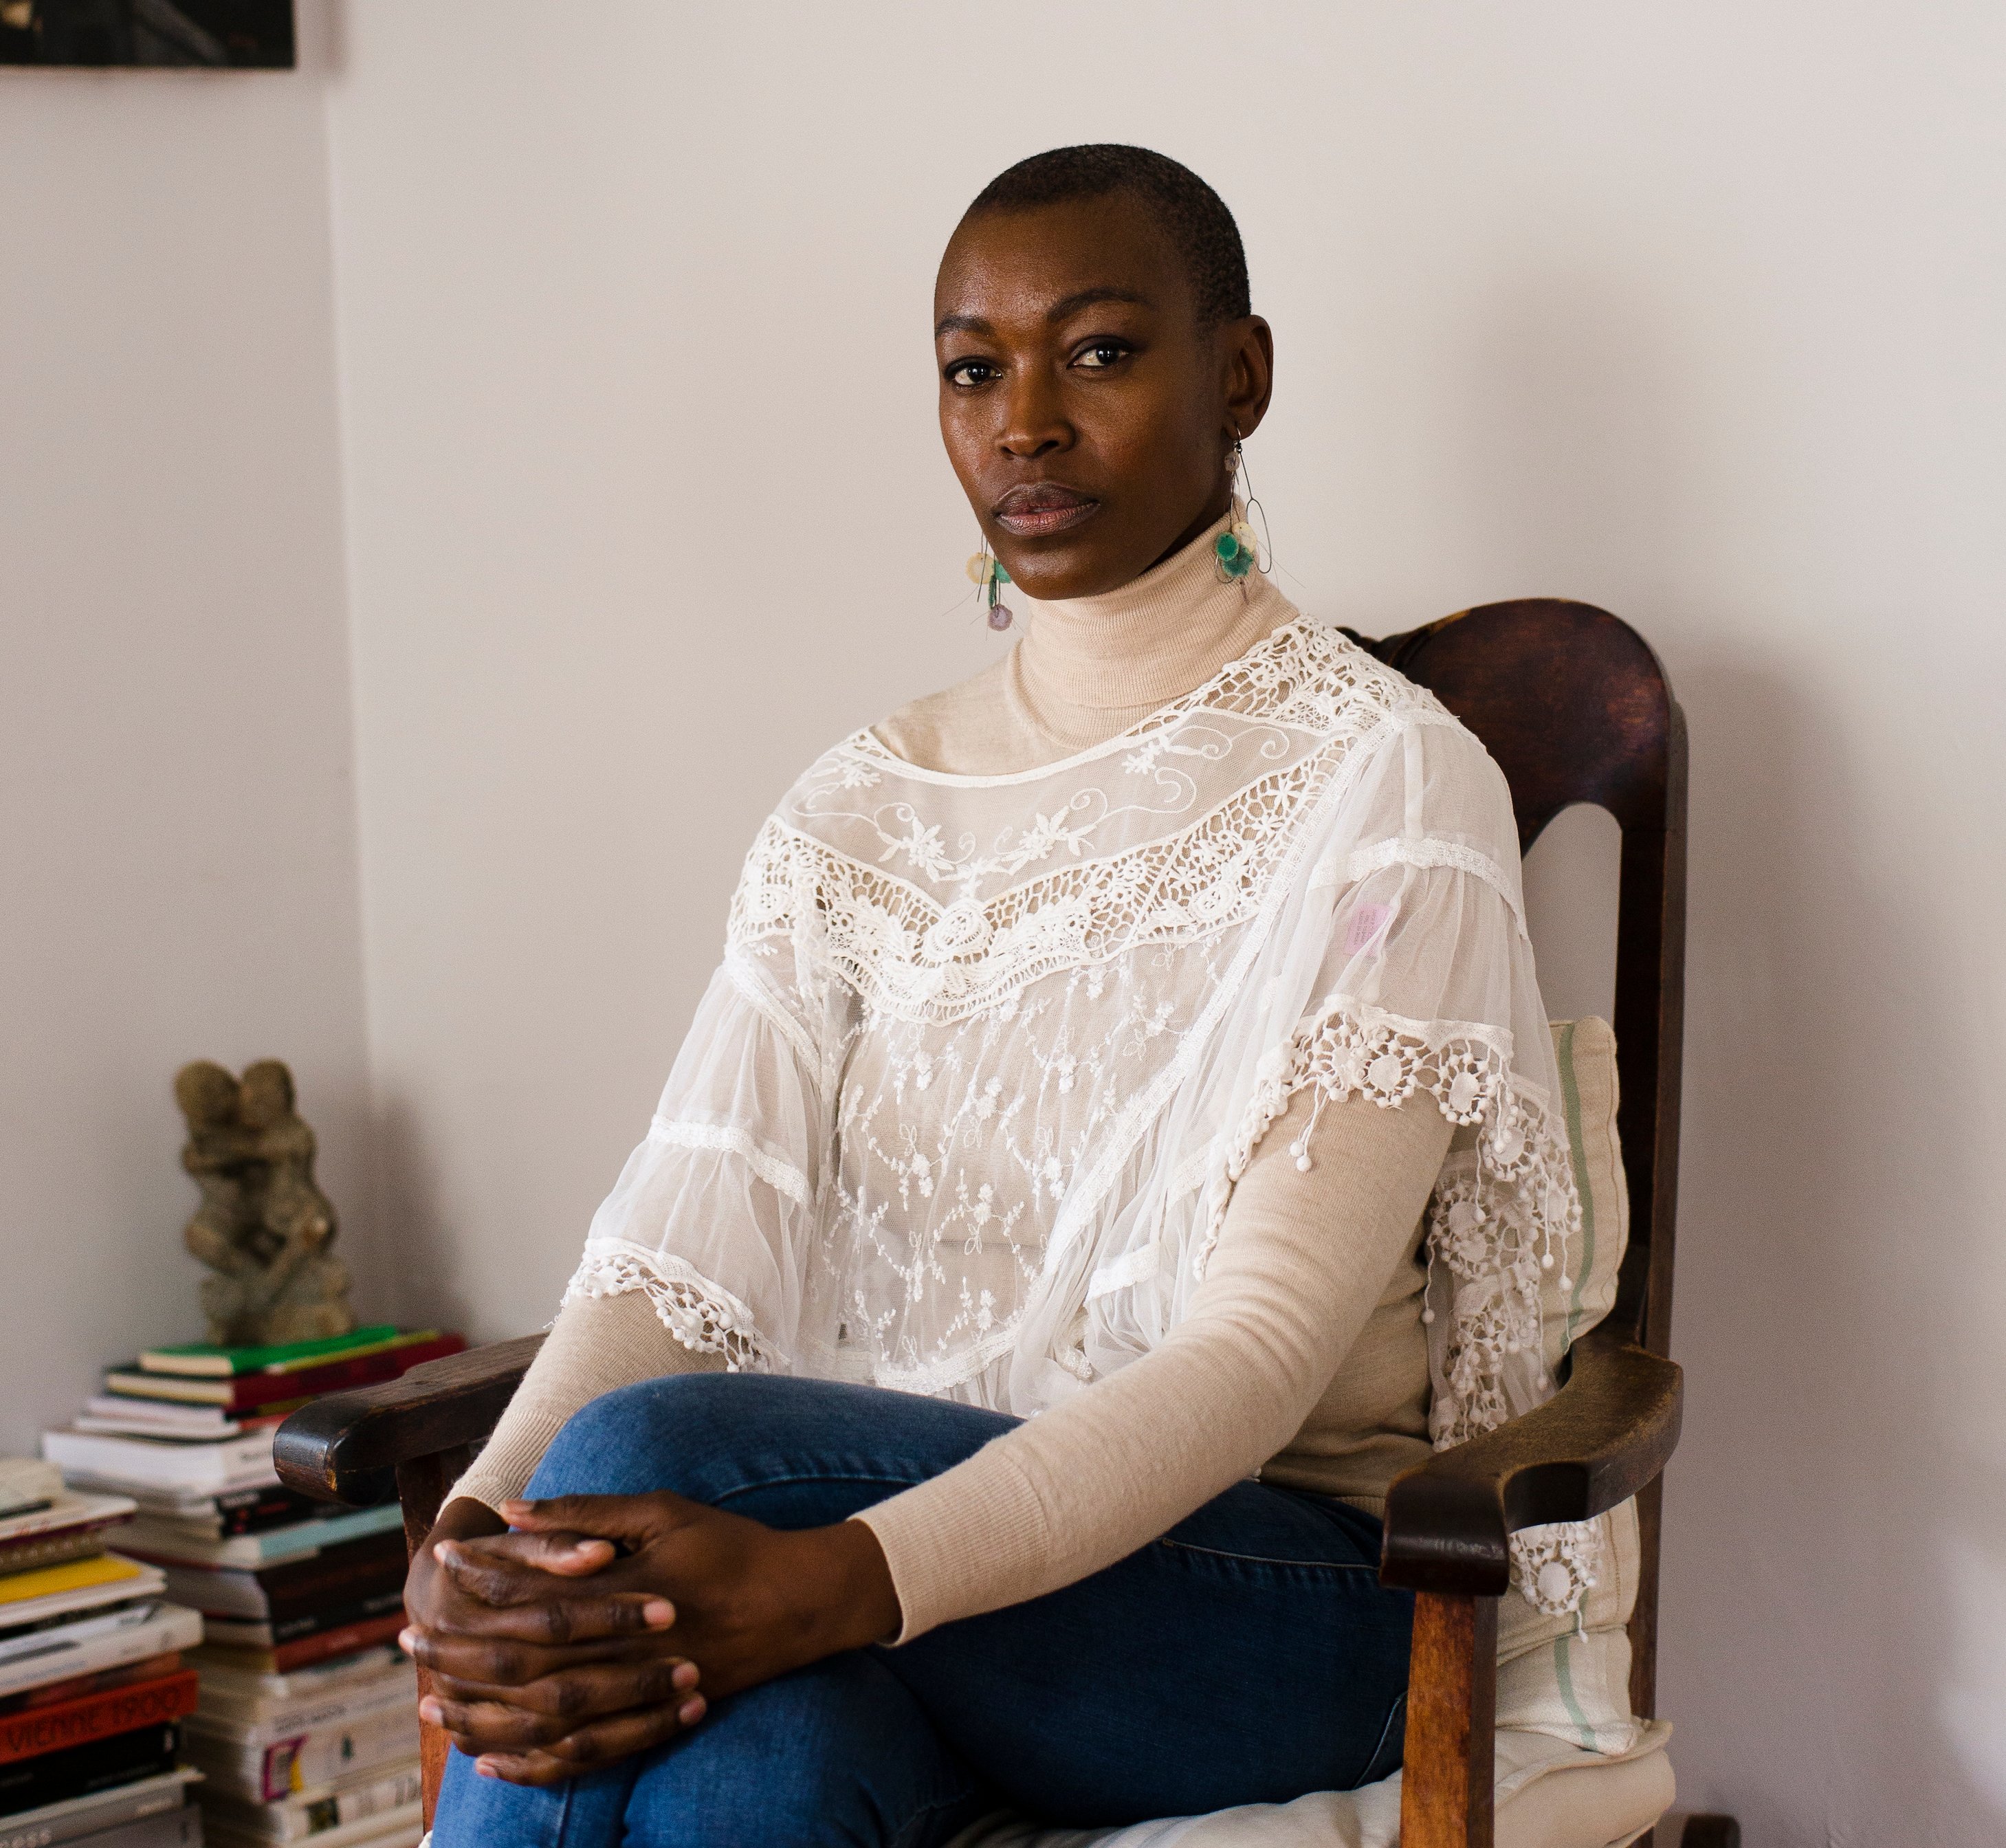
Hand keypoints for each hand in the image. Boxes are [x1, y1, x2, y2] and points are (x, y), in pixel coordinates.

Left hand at [409, 1490, 899, 1783]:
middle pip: (526, 1659)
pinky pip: (581, 1756)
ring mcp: (642, 1691)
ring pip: (544, 1716)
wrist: (800, 1601)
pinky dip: (530, 1763)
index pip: (535, 1587)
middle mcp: (630, 1646)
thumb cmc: (731, 1545)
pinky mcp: (653, 1721)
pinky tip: (490, 1757)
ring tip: (432, 1700)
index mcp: (628, 1587)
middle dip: (461, 1649)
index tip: (443, 1558)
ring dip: (480, 1710)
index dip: (483, 1574)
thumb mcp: (663, 1510)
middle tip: (410, 1639)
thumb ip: (586, 1511)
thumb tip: (514, 1509)